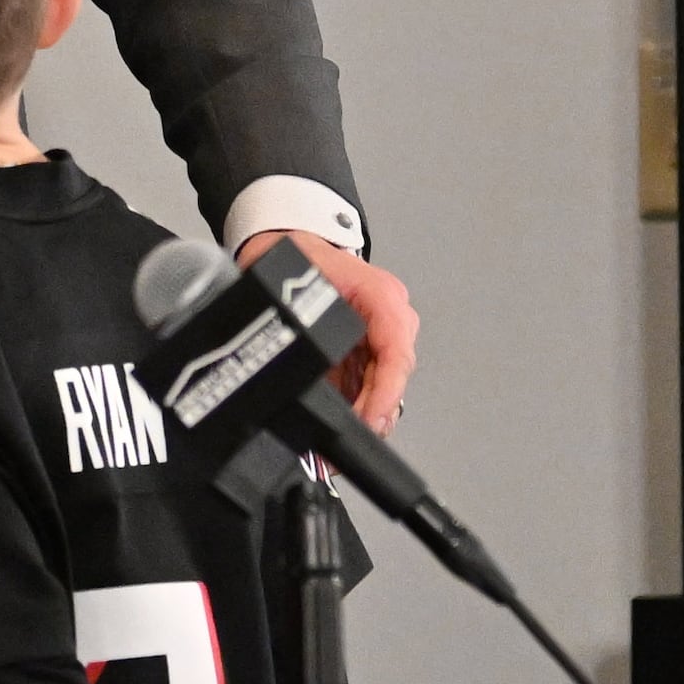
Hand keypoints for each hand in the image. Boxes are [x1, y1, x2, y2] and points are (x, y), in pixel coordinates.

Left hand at [239, 227, 416, 431]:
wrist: (287, 246)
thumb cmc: (296, 257)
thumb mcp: (299, 285)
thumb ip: (309, 325)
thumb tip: (306, 371)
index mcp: (382, 296)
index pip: (396, 351)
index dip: (387, 391)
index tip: (372, 418)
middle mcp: (389, 316)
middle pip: (394, 375)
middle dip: (374, 410)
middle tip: (351, 436)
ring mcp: (381, 333)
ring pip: (385, 384)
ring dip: (366, 413)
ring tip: (343, 437)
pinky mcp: (368, 347)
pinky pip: (370, 382)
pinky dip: (357, 405)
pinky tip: (342, 421)